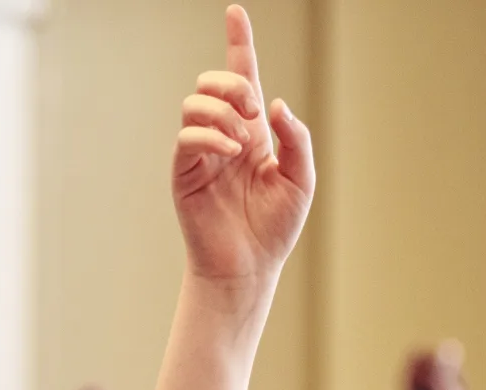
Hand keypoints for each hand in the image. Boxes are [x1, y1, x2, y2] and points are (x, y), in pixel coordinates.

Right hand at [173, 6, 314, 285]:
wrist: (249, 267)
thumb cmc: (274, 229)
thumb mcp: (301, 181)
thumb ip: (296, 140)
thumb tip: (275, 104)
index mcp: (253, 134)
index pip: (243, 79)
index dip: (238, 44)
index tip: (236, 13)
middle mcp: (224, 137)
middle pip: (213, 83)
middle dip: (233, 84)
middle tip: (255, 113)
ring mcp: (201, 153)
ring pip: (195, 103)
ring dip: (222, 111)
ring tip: (242, 142)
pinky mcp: (184, 172)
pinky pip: (187, 136)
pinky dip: (210, 136)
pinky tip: (231, 152)